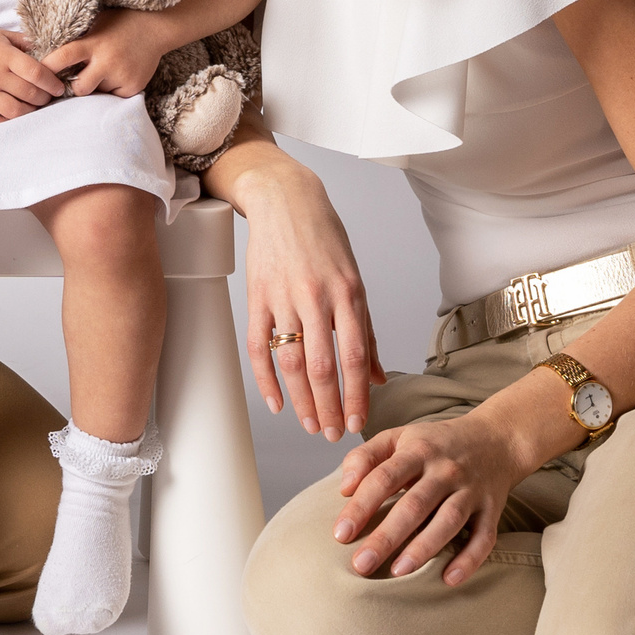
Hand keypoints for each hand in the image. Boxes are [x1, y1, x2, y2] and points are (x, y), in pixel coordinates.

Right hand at [0, 25, 66, 126]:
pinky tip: (16, 117)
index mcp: (5, 56)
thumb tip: (52, 52)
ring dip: (30, 111)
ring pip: (15, 111)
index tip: (59, 87)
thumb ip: (27, 43)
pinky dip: (8, 123)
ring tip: (34, 106)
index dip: (52, 82)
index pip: (36, 73)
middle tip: (48, 97)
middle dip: (45, 98)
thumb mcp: (4, 36)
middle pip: (29, 93)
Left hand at [39, 10, 171, 97]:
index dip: (47, 68)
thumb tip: (49, 52)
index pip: (64, 57)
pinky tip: (119, 74)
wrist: (156, 27)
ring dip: (96, 88)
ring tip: (104, 73)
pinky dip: (112, 90)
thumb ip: (79, 40)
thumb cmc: (120, 23)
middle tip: (76, 81)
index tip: (36, 75)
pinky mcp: (133, 87)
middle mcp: (107, 61)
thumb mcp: (96, 24)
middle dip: (75, 87)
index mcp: (93, 43)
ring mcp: (121, 76)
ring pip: (97, 94)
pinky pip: (114, 97)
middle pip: (79, 88)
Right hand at [234, 151, 383, 436]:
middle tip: (330, 434)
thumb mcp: (355, 280)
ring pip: (291, 362)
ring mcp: (284, 298)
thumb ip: (365, 330)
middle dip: (328, 407)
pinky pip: (259, 346)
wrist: (285, 200)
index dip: (356, 395)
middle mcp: (317, 297)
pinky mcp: (257, 296)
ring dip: (300, 399)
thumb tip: (378, 377)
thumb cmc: (324, 239)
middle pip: (322, 366)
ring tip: (308, 424)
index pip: (355, 356)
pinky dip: (265, 379)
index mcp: (348, 294)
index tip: (357, 423)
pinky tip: (276, 402)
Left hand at [333, 400, 535, 583]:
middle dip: (386, 537)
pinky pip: (484, 537)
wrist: (497, 438)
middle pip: (414, 505)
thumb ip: (366, 457)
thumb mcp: (399, 437)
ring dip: (423, 548)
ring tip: (397, 572)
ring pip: (448, 521)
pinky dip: (469, 559)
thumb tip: (343, 488)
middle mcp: (445, 470)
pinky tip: (448, 579)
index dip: (361, 506)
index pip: (384, 478)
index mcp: (418, 451)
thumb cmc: (436, 443)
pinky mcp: (492, 509)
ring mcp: (471, 490)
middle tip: (361, 564)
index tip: (340, 534)